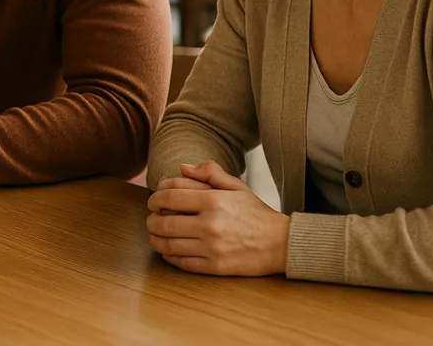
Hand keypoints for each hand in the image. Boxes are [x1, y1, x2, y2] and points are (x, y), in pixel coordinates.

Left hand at [146, 161, 289, 276]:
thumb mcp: (236, 186)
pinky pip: (181, 262)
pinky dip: (168, 256)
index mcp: (213, 200)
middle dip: (151, 220)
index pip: (169, 196)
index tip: (153, 201)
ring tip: (155, 235)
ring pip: (168, 244)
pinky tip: (167, 250)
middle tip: (151, 219)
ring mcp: (211, 247)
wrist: (281, 243)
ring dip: (155, 239)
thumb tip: (182, 167)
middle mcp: (209, 224)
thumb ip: (209, 172)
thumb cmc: (256, 213)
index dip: (154, 198)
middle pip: (163, 222)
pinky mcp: (214, 266)